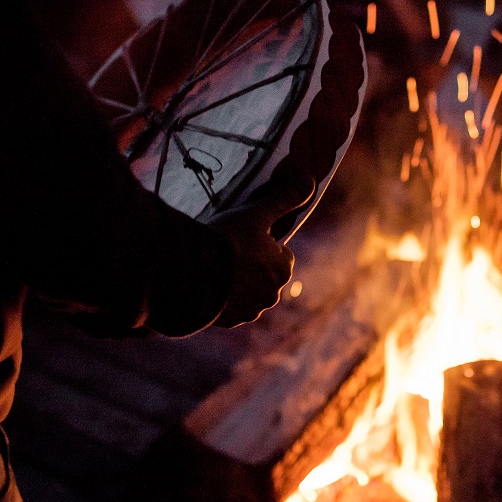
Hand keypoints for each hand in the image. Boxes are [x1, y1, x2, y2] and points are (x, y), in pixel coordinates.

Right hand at [207, 175, 314, 327]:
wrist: (191, 273)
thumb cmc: (227, 239)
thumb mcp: (257, 213)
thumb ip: (285, 198)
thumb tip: (310, 180)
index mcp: (283, 270)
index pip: (281, 255)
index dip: (263, 244)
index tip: (244, 238)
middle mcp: (272, 295)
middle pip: (264, 275)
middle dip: (251, 265)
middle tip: (227, 250)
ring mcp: (250, 311)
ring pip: (247, 292)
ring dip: (237, 283)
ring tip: (215, 266)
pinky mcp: (229, 321)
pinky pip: (229, 307)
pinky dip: (222, 298)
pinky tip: (208, 283)